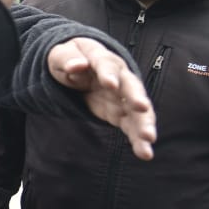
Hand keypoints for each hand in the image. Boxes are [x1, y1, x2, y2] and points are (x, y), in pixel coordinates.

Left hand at [47, 37, 156, 159]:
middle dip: (137, 97)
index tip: (109, 84)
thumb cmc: (69, 59)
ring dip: (144, 123)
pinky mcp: (121, 113)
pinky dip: (138, 139)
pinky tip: (145, 153)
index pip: (106, 65)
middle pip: (131, 87)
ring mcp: (123, 96)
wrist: (77, 67)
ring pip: (138, 110)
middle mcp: (120, 77)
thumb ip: (67, 59)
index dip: (108, 74)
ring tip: (148, 138)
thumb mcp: (60, 55)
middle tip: (141, 108)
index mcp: (102, 59)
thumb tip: (76, 65)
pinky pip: (132, 126)